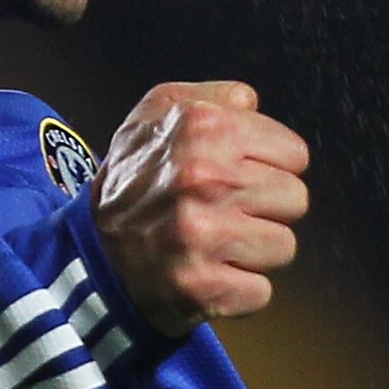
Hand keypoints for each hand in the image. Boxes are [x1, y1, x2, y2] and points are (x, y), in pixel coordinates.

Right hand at [88, 81, 310, 334]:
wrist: (93, 250)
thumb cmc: (136, 178)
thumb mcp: (159, 111)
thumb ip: (216, 97)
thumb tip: (252, 104)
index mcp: (203, 128)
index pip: (294, 155)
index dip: (270, 167)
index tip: (240, 176)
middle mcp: (203, 178)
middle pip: (295, 200)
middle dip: (266, 208)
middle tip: (227, 211)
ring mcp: (201, 235)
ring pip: (284, 246)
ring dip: (256, 250)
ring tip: (219, 242)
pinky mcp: (201, 286)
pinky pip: (261, 291)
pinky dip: (241, 289)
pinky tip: (211, 273)